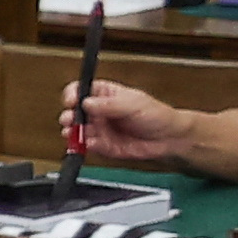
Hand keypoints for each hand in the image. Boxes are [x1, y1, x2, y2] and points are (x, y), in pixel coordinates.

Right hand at [65, 81, 197, 165]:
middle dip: (69, 116)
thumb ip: (109, 104)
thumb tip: (86, 102)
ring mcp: (99, 129)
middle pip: (73, 111)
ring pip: (77, 130)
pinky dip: (86, 146)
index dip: (72, 94)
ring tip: (78, 133)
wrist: (169, 139)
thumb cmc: (156, 115)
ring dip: (74, 133)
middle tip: (71, 120)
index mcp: (105, 94)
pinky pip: (87, 146)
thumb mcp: (133, 104)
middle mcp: (99, 112)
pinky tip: (92, 143)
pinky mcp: (102, 145)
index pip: (80, 90)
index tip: (71, 101)